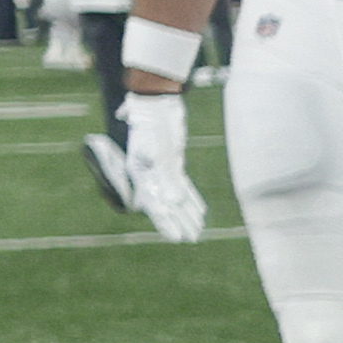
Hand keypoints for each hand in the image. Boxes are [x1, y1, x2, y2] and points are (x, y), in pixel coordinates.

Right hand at [119, 92, 209, 241]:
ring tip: (198, 230)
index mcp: (142, 176)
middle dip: (179, 223)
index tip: (177, 239)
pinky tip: (200, 211)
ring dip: (187, 214)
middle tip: (193, 239)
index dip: (166, 224)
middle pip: (167, 205)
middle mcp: (150, 176)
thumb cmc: (151, 125)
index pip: (155, 206)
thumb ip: (164, 175)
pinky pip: (183, 186)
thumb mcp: (157, 151)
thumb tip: (173, 200)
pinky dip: (192, 199)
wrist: (154, 104)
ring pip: (177, 198)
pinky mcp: (173, 162)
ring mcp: (162, 170)